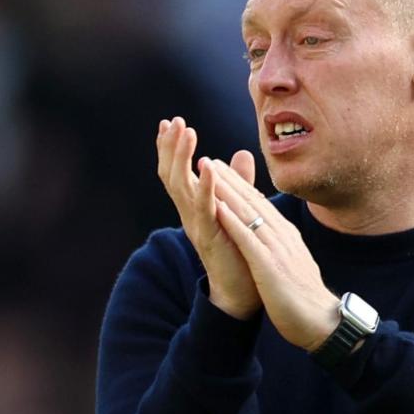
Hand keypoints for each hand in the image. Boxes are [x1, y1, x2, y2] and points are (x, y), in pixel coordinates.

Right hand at [156, 117, 260, 319]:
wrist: (243, 292)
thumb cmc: (240, 250)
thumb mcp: (238, 208)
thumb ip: (238, 183)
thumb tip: (241, 153)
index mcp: (194, 206)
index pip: (177, 171)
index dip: (172, 148)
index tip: (170, 122)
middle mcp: (190, 214)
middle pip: (172, 174)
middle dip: (170, 147)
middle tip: (172, 121)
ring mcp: (197, 225)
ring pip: (182, 186)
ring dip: (183, 158)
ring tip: (185, 132)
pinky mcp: (210, 237)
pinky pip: (204, 208)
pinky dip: (206, 186)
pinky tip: (208, 166)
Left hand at [206, 159, 340, 350]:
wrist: (322, 322)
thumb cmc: (306, 298)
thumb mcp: (294, 264)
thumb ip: (284, 248)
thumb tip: (277, 237)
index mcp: (287, 236)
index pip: (261, 204)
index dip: (240, 185)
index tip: (223, 169)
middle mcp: (282, 236)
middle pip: (252, 201)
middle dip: (229, 179)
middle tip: (208, 159)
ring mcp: (276, 249)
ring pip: (248, 212)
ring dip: (226, 190)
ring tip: (207, 172)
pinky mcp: (269, 265)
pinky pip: (247, 238)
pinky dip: (231, 220)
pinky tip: (216, 206)